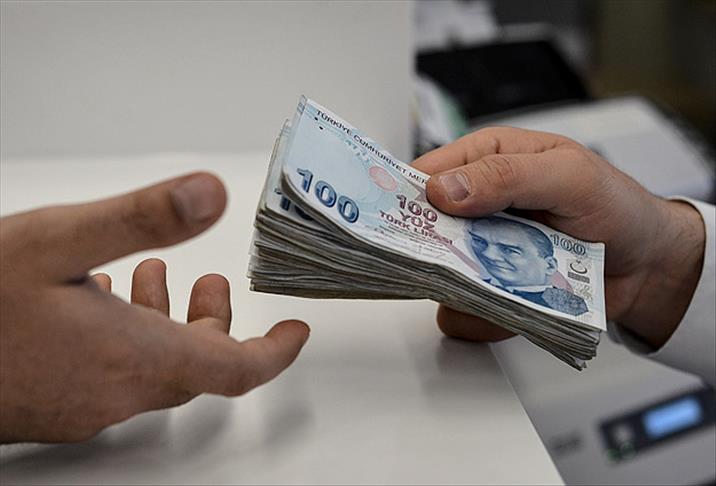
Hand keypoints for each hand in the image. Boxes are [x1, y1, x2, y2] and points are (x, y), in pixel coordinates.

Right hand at [0, 173, 309, 442]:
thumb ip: (142, 219)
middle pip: (197, 367)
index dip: (275, 353)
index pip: (236, 371)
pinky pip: (114, 376)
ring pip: (154, 370)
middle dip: (213, 324)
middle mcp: (117, 392)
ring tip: (153, 277)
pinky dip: (128, 338)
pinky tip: (99, 301)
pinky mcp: (56, 406)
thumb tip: (211, 194)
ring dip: (167, 324)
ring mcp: (84, 405)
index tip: (296, 332)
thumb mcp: (59, 241)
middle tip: (208, 283)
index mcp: (135, 357)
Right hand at [412, 127, 704, 347]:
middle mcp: (475, 206)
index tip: (391, 219)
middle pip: (421, 230)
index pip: (424, 174)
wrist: (645, 266)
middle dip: (433, 250)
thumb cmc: (614, 207)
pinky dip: (484, 316)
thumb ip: (507, 176)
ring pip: (437, 277)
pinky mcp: (489, 290)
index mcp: (485, 161)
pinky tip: (518, 302)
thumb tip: (444, 189)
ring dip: (463, 288)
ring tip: (508, 282)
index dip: (404, 195)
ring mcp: (480, 251)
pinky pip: (463, 312)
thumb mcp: (568, 176)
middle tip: (460, 260)